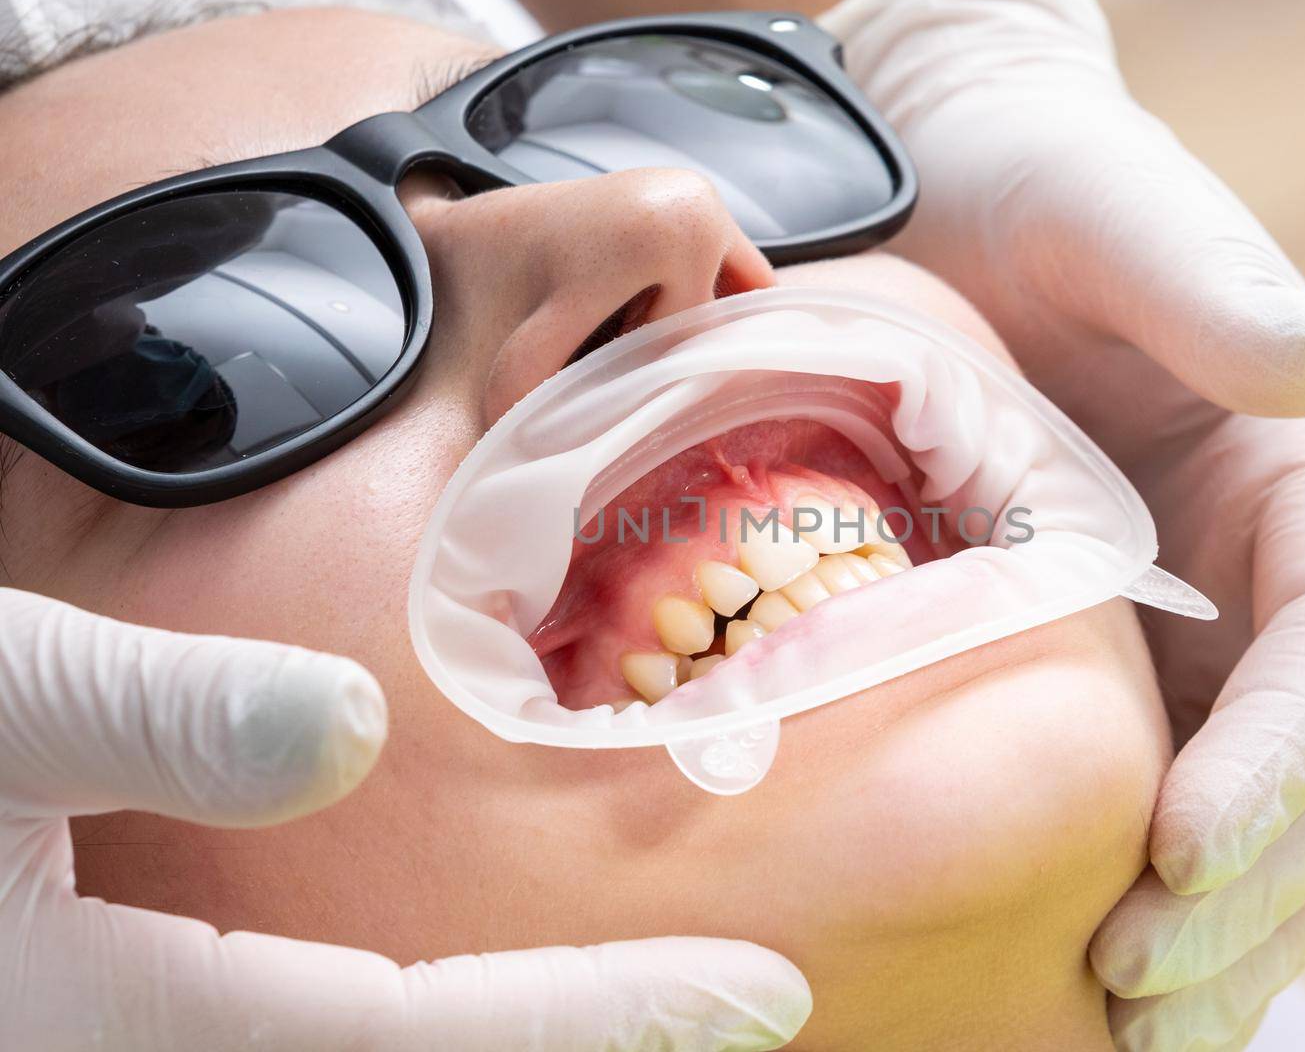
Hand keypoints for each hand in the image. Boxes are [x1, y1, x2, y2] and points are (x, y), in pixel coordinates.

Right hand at [0, 587, 809, 1050]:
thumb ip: (144, 717)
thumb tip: (338, 730)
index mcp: (115, 1015)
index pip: (426, 1033)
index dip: (607, 1018)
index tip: (762, 994)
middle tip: (729, 1018)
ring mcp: (122, 1047)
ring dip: (506, 1048)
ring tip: (632, 1015)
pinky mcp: (110, 1023)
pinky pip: (289, 1044)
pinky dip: (404, 1033)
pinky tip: (454, 998)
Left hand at [824, 0, 1304, 1047]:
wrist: (964, 215)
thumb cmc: (1045, 200)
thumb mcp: (1117, 214)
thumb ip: (1214, 288)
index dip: (1285, 761)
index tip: (1181, 855)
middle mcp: (1295, 575)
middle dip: (1248, 894)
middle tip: (1131, 992)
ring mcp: (1223, 637)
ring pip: (1271, 823)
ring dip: (1217, 940)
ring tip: (1118, 1034)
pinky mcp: (1142, 673)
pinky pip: (1176, 807)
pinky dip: (1156, 905)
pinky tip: (1082, 987)